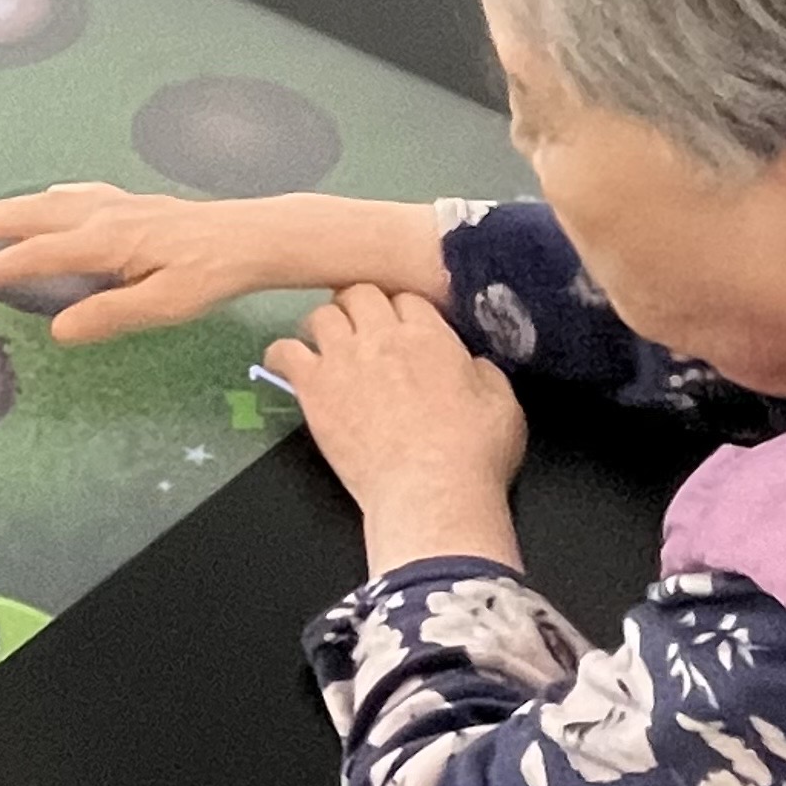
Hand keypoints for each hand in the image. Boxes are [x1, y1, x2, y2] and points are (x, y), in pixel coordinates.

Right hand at [0, 182, 278, 340]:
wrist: (254, 235)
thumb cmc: (212, 273)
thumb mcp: (165, 305)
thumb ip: (109, 315)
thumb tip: (57, 330)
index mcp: (104, 241)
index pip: (34, 255)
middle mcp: (101, 215)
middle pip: (28, 216)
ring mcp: (115, 204)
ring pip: (46, 203)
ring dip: (7, 208)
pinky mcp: (131, 204)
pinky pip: (75, 196)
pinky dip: (47, 199)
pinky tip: (47, 199)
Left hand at [263, 285, 526, 574]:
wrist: (431, 493)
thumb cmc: (473, 455)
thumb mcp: (503, 404)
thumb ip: (483, 371)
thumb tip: (470, 362)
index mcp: (429, 336)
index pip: (405, 295)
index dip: (402, 309)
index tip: (400, 326)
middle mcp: (382, 337)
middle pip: (360, 292)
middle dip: (361, 305)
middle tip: (363, 327)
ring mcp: (343, 360)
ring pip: (322, 314)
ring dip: (327, 324)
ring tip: (330, 343)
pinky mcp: (313, 388)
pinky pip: (284, 352)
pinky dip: (283, 353)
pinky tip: (287, 362)